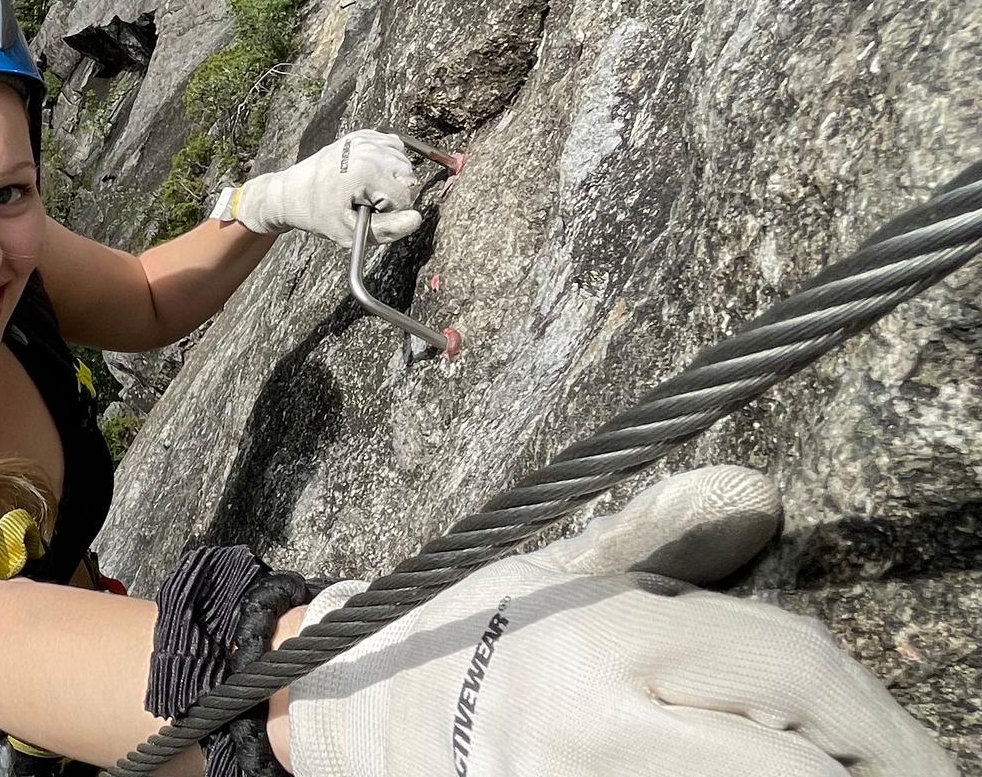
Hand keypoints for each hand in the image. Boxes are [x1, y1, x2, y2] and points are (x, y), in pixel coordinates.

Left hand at [212, 130, 418, 245]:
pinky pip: (393, 149)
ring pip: (403, 164)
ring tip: (362, 189)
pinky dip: (387, 163)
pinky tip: (367, 175)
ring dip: (390, 180)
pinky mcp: (363, 134)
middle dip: (392, 195)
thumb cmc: (317, 214)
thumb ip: (387, 230)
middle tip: (363, 202)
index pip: (405, 197)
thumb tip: (416, 220)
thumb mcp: (349, 231)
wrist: (291, 192)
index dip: (389, 213)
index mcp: (366, 169)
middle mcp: (369, 147)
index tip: (364, 213)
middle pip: (408, 178)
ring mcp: (366, 137)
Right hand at [285, 467, 955, 776]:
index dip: (882, 728)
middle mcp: (601, 728)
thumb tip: (756, 499)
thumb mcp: (556, 572)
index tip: (912, 757)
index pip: (796, 673)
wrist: (338, 710)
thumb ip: (658, 540)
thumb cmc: (458, 640)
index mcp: (611, 640)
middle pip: (795, 769)